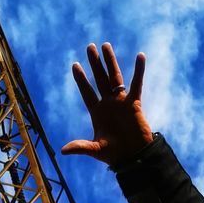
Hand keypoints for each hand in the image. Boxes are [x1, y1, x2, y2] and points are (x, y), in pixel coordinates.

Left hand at [61, 42, 153, 165]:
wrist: (134, 156)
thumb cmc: (115, 154)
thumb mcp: (95, 150)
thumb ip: (81, 147)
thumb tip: (63, 151)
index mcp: (97, 113)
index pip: (87, 92)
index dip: (81, 79)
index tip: (75, 65)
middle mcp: (108, 104)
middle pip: (99, 79)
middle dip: (94, 64)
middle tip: (89, 47)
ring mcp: (121, 102)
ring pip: (115, 77)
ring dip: (110, 61)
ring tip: (105, 45)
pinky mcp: (134, 103)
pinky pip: (137, 84)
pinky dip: (139, 70)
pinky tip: (140, 56)